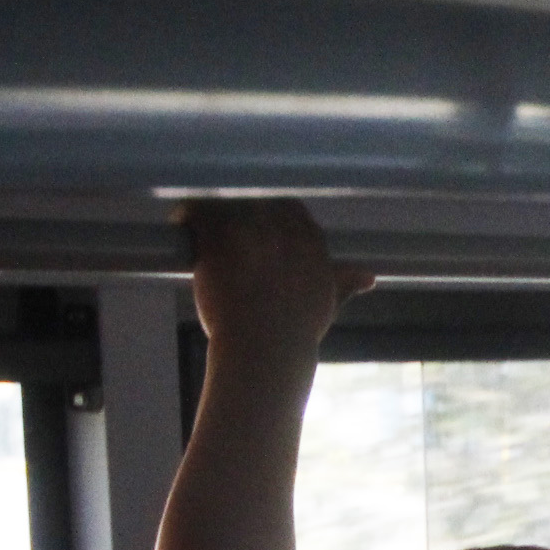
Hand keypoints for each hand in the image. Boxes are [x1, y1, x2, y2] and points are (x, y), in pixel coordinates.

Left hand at [179, 200, 369, 360]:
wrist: (266, 348)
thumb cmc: (294, 333)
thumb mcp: (325, 302)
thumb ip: (343, 282)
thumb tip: (368, 277)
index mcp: (311, 241)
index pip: (291, 209)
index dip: (269, 217)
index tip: (256, 231)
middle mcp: (284, 228)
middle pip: (257, 201)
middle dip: (239, 210)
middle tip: (223, 228)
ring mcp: (252, 228)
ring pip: (226, 203)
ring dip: (210, 211)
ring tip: (197, 224)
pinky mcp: (221, 234)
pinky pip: (198, 210)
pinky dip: (187, 214)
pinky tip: (181, 223)